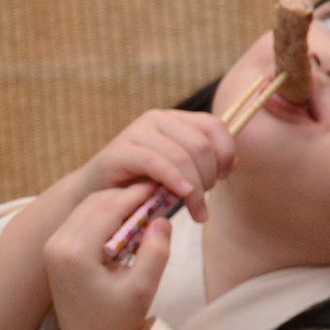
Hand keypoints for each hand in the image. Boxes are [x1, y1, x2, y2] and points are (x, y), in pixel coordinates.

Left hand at [42, 181, 171, 329]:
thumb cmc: (118, 322)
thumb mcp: (142, 289)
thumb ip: (155, 252)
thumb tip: (163, 219)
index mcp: (75, 253)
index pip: (108, 209)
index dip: (136, 195)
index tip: (160, 187)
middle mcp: (57, 245)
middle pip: (95, 203)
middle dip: (126, 195)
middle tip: (155, 193)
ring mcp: (52, 248)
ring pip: (86, 208)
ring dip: (114, 203)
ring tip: (144, 205)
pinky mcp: (54, 252)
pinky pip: (80, 220)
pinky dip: (103, 214)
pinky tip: (125, 220)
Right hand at [79, 109, 236, 220]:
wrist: (97, 195)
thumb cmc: (142, 185)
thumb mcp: (179, 172)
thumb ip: (204, 163)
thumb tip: (232, 165)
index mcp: (175, 119)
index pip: (214, 125)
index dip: (226, 152)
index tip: (224, 177)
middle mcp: (157, 119)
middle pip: (201, 145)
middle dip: (209, 177)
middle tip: (203, 201)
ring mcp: (137, 132)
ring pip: (182, 156)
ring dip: (195, 189)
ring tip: (196, 210)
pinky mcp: (120, 151)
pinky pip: (157, 163)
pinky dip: (175, 181)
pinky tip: (183, 197)